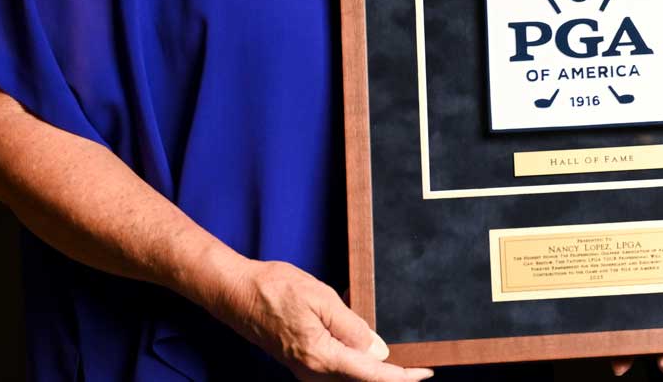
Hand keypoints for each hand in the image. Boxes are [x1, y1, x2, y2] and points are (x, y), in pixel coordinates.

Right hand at [213, 259, 431, 380]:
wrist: (237, 293)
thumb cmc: (275, 289)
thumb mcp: (322, 298)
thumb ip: (352, 327)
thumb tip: (378, 351)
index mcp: (321, 356)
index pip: (371, 374)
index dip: (401, 377)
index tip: (425, 374)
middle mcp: (313, 371)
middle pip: (361, 380)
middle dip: (391, 376)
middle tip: (419, 370)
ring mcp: (305, 369)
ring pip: (349, 377)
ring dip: (373, 371)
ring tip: (399, 365)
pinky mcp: (301, 362)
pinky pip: (336, 369)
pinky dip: (355, 364)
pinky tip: (366, 353)